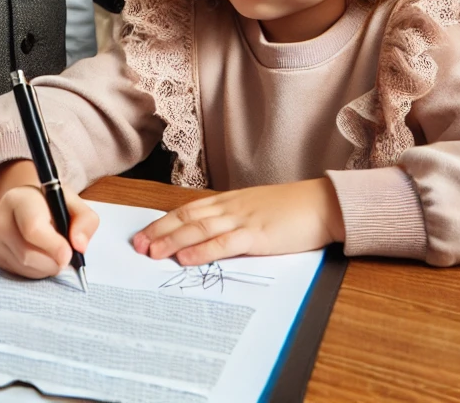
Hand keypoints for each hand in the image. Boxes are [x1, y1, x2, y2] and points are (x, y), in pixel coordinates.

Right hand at [0, 160, 98, 277]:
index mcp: (19, 199)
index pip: (33, 228)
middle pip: (28, 254)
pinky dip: (37, 271)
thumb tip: (79, 246)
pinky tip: (41, 256)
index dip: (54, 246)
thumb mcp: (72, 202)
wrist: (23, 203)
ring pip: (25, 268)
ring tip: (53, 251)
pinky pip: (20, 274)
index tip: (69, 254)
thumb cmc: (49, 203)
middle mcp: (0, 219)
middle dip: (53, 261)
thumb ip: (85, 220)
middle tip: (65, 253)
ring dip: (47, 267)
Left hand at [133, 179, 344, 264]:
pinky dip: (201, 250)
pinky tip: (185, 257)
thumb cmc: (291, 209)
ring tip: (152, 253)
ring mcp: (242, 219)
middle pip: (186, 219)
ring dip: (172, 241)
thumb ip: (232, 219)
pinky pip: (224, 243)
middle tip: (137, 246)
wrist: (322, 204)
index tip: (143, 235)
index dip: (162, 222)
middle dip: (159, 233)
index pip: (186, 210)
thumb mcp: (254, 209)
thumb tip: (209, 235)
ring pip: (198, 229)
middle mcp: (229, 207)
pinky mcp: (258, 235)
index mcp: (228, 201)